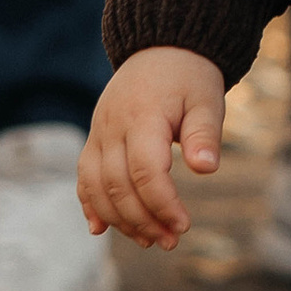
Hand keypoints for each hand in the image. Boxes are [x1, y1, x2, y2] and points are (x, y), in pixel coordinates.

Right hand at [80, 48, 224, 247]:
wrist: (161, 49)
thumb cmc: (189, 78)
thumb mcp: (207, 100)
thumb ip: (204, 134)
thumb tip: (206, 170)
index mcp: (142, 117)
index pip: (145, 171)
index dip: (163, 204)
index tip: (184, 226)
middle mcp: (113, 127)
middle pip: (118, 186)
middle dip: (143, 221)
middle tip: (171, 241)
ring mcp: (98, 133)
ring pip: (96, 187)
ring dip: (119, 220)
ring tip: (149, 240)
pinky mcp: (94, 139)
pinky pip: (84, 178)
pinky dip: (90, 205)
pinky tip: (101, 229)